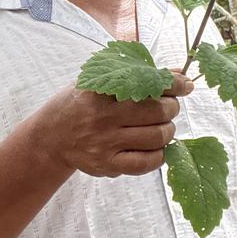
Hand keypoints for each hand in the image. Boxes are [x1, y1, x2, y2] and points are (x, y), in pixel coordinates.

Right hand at [33, 71, 192, 177]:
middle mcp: (103, 117)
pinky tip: (155, 147)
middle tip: (169, 107)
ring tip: (162, 126)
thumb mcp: (97, 82)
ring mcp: (105, 143)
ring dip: (168, 130)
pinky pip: (145, 163)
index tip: (186, 84)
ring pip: (156, 137)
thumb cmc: (78, 104)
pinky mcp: (106, 165)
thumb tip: (177, 73)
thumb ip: (134, 76)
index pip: (147, 83)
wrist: (50, 137)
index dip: (173, 84)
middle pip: (158, 112)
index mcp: (100, 91)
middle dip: (172, 108)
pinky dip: (158, 154)